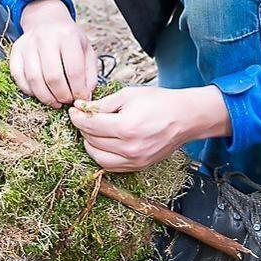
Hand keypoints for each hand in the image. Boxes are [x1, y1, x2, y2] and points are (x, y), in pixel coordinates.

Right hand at [9, 0, 96, 107]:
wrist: (47, 20)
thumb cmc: (69, 38)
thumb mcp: (86, 50)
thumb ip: (90, 73)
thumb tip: (85, 97)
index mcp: (67, 35)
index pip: (74, 71)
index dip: (79, 91)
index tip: (81, 98)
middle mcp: (45, 38)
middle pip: (53, 77)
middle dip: (62, 96)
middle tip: (67, 101)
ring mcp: (27, 45)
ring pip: (34, 79)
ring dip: (46, 97)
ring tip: (55, 102)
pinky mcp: (15, 52)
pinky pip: (19, 77)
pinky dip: (29, 91)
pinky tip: (40, 94)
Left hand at [68, 85, 229, 171]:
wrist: (185, 118)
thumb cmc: (159, 102)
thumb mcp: (129, 95)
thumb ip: (103, 104)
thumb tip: (82, 108)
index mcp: (126, 127)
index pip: (90, 125)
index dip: (78, 116)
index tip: (75, 110)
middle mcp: (129, 148)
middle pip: (91, 141)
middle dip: (83, 128)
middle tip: (83, 117)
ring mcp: (134, 160)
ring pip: (98, 157)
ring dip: (90, 143)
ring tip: (93, 130)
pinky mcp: (138, 166)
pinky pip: (111, 166)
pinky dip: (102, 155)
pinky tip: (103, 142)